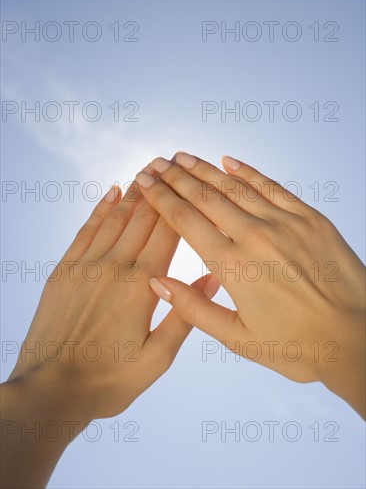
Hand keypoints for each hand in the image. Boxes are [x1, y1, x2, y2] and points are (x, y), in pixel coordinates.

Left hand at [1, 173, 219, 487]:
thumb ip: (185, 314)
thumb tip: (212, 278)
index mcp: (141, 285)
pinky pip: (85, 231)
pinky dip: (100, 210)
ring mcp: (86, 266)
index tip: (188, 181)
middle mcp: (114, 267)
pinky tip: (110, 194)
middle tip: (168, 163)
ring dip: (132, 193)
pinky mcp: (65, 271)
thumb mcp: (157, 358)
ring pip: (115, 219)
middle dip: (158, 189)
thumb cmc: (108, 380)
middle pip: (141, 218)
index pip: (167, 233)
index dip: (179, 205)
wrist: (52, 389)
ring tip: (145, 171)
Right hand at [136, 153, 364, 417]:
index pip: (185, 221)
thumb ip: (195, 309)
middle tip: (156, 162)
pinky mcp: (309, 218)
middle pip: (205, 197)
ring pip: (234, 187)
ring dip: (205, 169)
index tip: (145, 182)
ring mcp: (284, 223)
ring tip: (182, 157)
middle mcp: (254, 237)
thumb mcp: (239, 339)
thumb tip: (157, 282)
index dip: (161, 198)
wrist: (357, 337)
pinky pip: (272, 187)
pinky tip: (230, 161)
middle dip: (175, 177)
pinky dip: (248, 172)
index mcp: (232, 266)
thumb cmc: (298, 346)